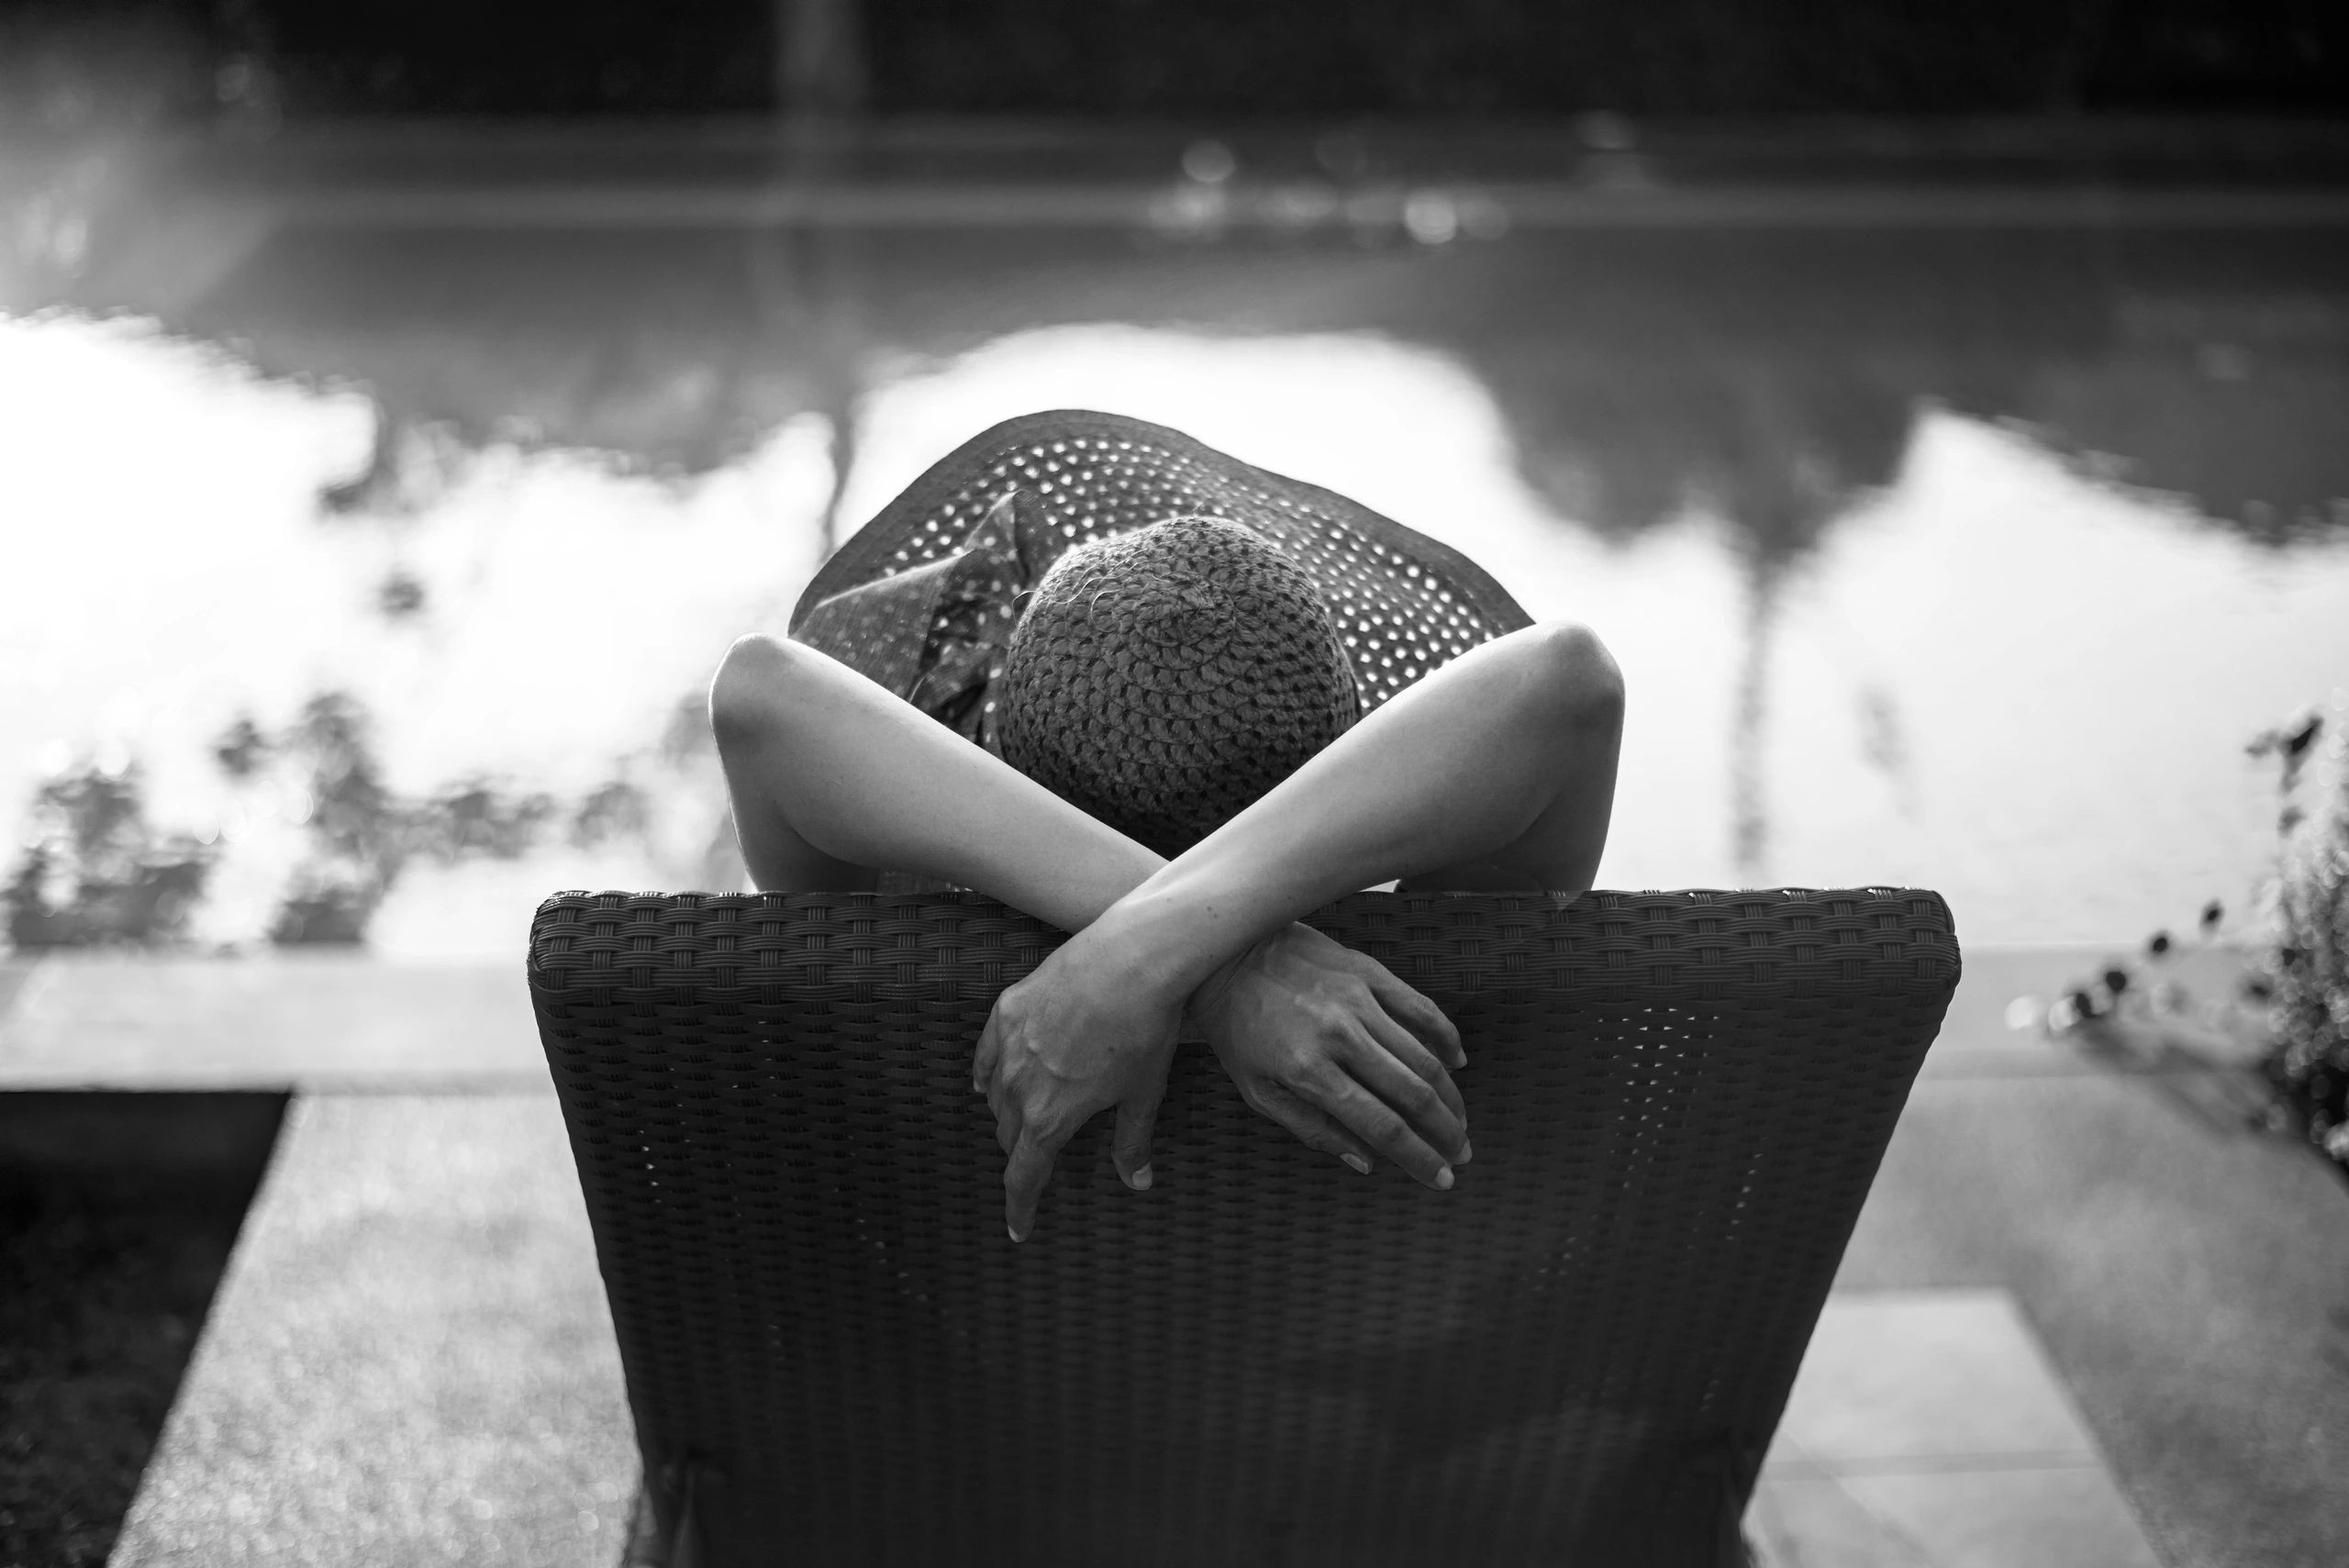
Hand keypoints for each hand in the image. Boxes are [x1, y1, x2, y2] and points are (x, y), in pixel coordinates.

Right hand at [973, 921, 1180, 1241]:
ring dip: (1008, 1113)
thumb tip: (1137, 1182)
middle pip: (1009, 1135)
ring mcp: (1008, 1046)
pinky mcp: (1005, 1011)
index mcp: (1051, 1118)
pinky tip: (989, 1080)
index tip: (1018, 1230)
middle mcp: (1019, 1087)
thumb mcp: (1143, 1091)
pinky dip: (989, 1074)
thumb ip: (1131, 1140)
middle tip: (1041, 1158)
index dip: (1020, 1209)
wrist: (1131, 959)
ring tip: (1023, 1116)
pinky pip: (986, 1056)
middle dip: (1024, 1152)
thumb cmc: (1146, 1028)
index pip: (1023, 1178)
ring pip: (995, 1096)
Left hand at [1187, 923, 1468, 1188]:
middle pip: (1413, 1094)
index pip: (1382, 1126)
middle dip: (1445, 1133)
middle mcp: (1339, 1035)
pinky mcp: (1368, 972)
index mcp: (1310, 1071)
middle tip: (1461, 1155)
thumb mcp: (1258, 1092)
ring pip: (1424, 1056)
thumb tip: (1367, 1162)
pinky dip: (1445, 1037)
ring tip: (1458, 1122)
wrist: (1227, 957)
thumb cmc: (1238, 1031)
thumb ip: (1313, 1129)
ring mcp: (1358, 1000)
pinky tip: (1456, 1062)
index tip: (1442, 1179)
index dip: (1418, 1158)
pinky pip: (1421, 1007)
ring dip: (1450, 1096)